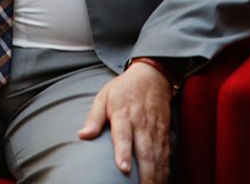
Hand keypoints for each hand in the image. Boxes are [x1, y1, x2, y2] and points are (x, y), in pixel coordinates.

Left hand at [78, 61, 172, 183]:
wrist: (152, 76)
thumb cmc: (123, 89)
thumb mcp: (103, 96)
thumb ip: (93, 117)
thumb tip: (82, 135)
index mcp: (123, 114)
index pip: (123, 136)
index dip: (123, 152)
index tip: (123, 169)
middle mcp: (141, 124)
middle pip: (144, 152)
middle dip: (144, 174)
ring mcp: (155, 130)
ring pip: (158, 157)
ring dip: (156, 176)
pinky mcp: (165, 134)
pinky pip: (166, 155)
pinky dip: (166, 170)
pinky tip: (162, 182)